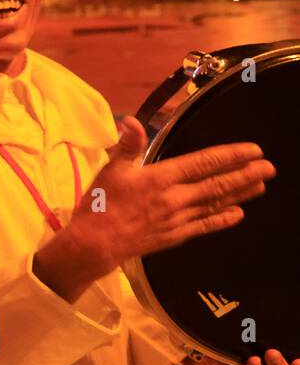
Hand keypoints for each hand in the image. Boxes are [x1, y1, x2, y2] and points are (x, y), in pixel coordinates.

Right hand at [35, 116, 273, 299]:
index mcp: (160, 177)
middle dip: (246, 174)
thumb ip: (128, 145)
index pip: (203, 163)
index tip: (252, 151)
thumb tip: (132, 121)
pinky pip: (205, 226)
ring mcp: (178, 219)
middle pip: (217, 184)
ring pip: (216, 204)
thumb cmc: (100, 204)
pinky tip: (238, 215)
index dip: (230, 156)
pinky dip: (223, 219)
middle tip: (269, 168)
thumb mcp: (111, 169)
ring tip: (260, 186)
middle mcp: (175, 198)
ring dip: (240, 194)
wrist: (95, 242)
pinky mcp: (175, 235)